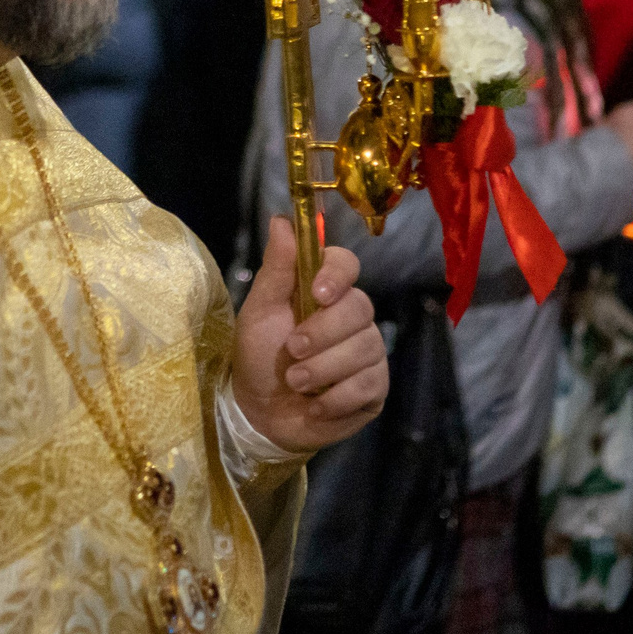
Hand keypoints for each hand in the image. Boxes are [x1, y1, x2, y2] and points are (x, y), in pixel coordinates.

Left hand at [232, 217, 388, 454]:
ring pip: (365, 347)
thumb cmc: (258, 356)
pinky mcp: (375, 387)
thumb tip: (281, 220)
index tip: (318, 294)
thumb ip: (277, 268)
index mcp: (323, 290)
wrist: (259, 413)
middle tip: (293, 351)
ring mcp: (368, 351)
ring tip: (296, 383)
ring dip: (323, 369)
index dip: (337, 276)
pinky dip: (336, 397)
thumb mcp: (259, 311)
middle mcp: (352, 316)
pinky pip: (370, 384)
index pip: (347, 264)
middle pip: (361, 307)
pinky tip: (316, 405)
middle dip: (323, 333)